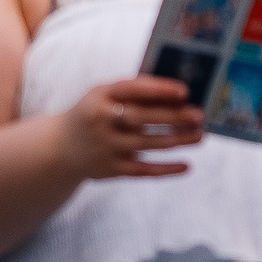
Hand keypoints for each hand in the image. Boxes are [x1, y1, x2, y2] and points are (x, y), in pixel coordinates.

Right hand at [57, 78, 201, 179]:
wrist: (61, 148)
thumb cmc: (95, 113)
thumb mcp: (104, 96)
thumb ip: (134, 92)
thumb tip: (178, 94)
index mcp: (99, 96)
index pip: (131, 89)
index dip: (158, 90)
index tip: (184, 91)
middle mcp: (100, 121)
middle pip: (141, 118)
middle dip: (173, 117)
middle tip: (199, 116)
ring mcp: (105, 147)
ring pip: (147, 145)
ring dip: (177, 140)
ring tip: (200, 135)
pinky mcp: (111, 170)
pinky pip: (144, 171)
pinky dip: (167, 169)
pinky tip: (187, 165)